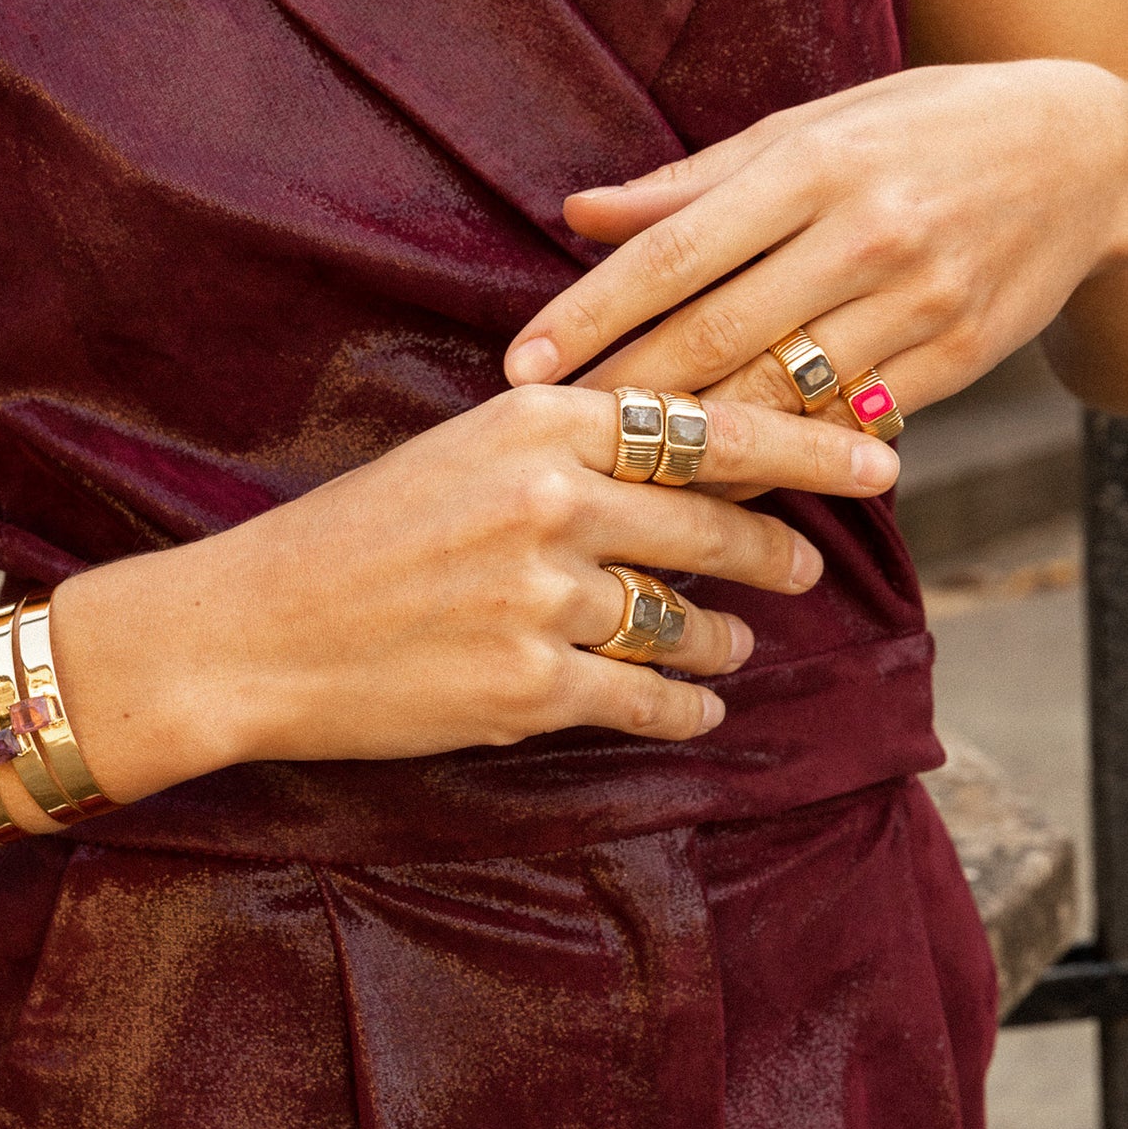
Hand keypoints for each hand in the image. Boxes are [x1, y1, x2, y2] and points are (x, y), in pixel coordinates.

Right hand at [56, 385, 899, 793]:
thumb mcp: (455, 454)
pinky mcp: (529, 687)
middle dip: (778, 550)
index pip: (707, 425)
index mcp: (535, 418)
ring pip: (687, 622)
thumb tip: (673, 464)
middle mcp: (551, 497)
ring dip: (722, 642)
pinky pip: (647, 700)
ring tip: (733, 649)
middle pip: (713, 524)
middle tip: (806, 565)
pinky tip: (693, 710)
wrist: (249, 630)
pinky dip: (683, 709)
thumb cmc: (348, 538)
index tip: (880, 461)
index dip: (808, 446)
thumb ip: (564, 446)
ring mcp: (543, 596)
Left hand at [501, 61, 1127, 423]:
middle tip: (542, 437)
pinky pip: (845, 428)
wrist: (1091, 154)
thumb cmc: (924, 130)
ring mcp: (917, 302)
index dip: (590, 311)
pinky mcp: (957, 359)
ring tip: (611, 472)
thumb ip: (692, 181)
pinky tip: (714, 486)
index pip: (676, 248)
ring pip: (778, 395)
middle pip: (714, 333)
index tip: (521, 362)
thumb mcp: (813, 127)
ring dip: (686, 443)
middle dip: (620, 392)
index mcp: (813, 164)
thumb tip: (578, 213)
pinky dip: (776, 462)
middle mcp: (864, 233)